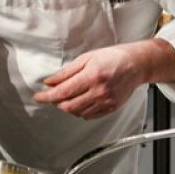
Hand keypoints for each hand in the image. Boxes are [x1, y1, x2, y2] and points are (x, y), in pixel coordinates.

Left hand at [33, 43, 151, 119]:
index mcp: (91, 76)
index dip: (47, 96)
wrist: (136, 64)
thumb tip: (50, 81)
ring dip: (67, 107)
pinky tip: (80, 101)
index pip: (63, 92)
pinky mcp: (111, 108)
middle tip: (51, 96)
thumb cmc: (113, 58)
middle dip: (56, 102)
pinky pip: (89, 116)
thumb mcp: (86, 58)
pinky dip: (80, 111)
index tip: (38, 97)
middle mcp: (99, 91)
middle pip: (68, 106)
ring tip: (67, 96)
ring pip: (78, 113)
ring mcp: (106, 101)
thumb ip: (66, 72)